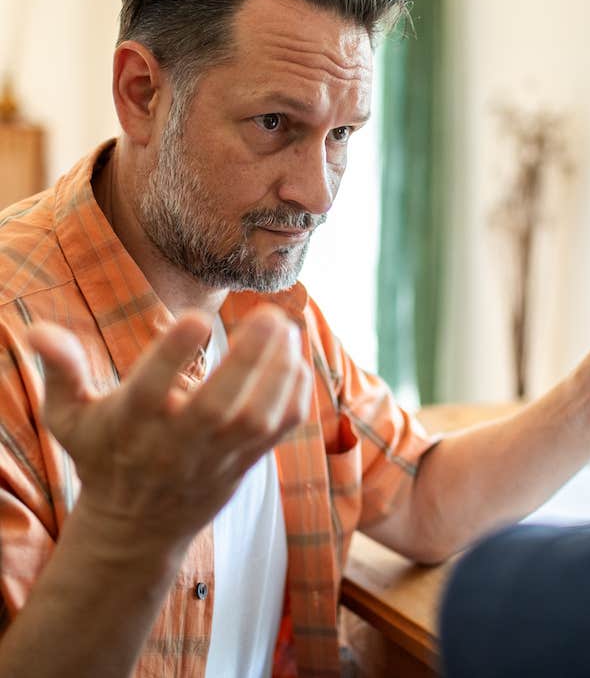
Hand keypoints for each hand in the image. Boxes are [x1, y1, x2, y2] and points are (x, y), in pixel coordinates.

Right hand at [27, 305, 309, 555]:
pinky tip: (296, 359)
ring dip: (279, 373)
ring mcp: (217, 457)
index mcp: (131, 425)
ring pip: (256, 419)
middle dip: (246, 359)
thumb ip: (62, 372)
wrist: (138, 528)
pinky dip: (294, 397)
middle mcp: (177, 443)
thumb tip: (38, 330)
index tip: (196, 317)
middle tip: (268, 315)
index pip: (149, 391)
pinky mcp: (246, 464)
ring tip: (288, 329)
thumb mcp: (71, 418)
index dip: (171, 356)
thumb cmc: (105, 457)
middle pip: (217, 407)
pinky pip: (279, 432)